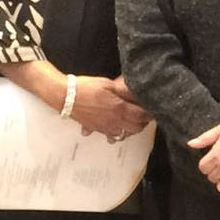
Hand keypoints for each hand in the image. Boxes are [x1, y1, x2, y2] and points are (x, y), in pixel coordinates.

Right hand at [0, 61, 148, 139]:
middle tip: (145, 114)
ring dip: (131, 129)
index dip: (150, 113)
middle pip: (136, 128)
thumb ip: (124, 91)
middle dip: (143, 122)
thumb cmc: (86, 87)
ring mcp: (105, 128)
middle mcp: (114, 121)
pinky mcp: (97, 129)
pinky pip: (112, 135)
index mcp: (119, 109)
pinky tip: (117, 126)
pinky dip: (118, 133)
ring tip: (133, 120)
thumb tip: (137, 93)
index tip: (153, 109)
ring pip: (125, 134)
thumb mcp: (108, 84)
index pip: (142, 116)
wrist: (65, 97)